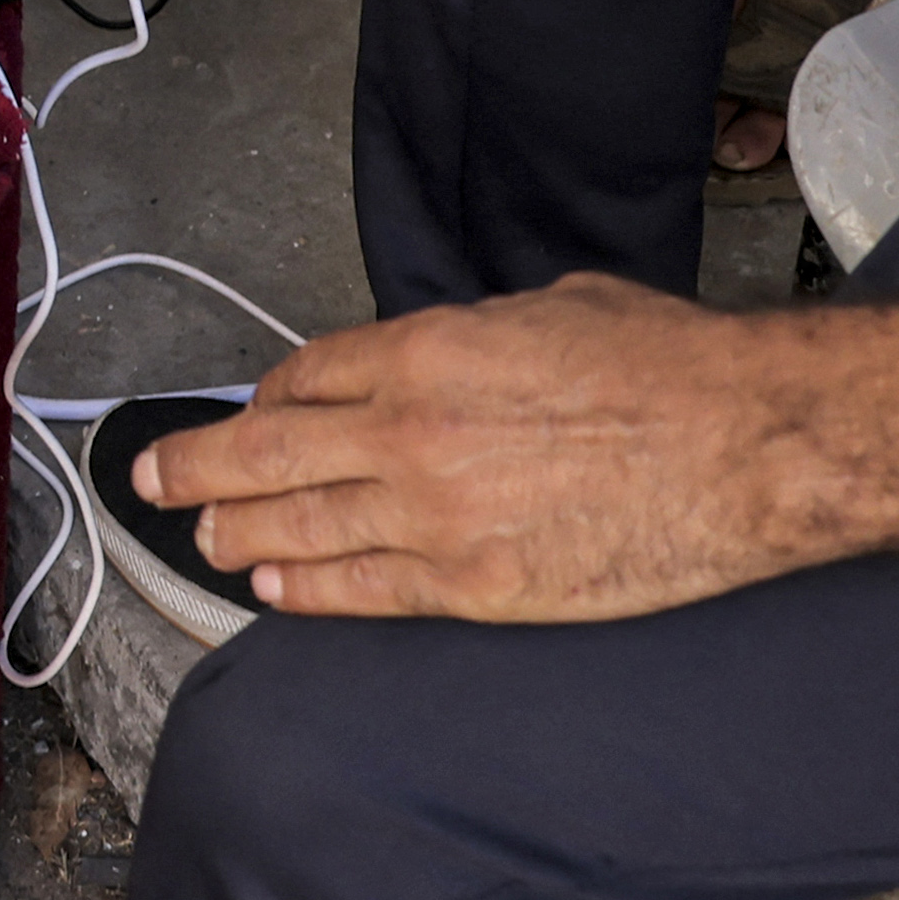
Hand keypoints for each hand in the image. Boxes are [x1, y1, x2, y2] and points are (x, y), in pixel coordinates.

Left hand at [136, 276, 839, 619]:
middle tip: (150, 476)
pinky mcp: (475, 586)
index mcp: (423, 349)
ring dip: (233, 532)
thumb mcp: (553, 307)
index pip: (303, 376)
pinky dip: (305, 592)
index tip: (249, 411)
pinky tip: (270, 589)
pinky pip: (361, 593)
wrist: (748, 444)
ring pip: (295, 527)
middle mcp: (407, 430)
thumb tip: (464, 348)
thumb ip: (480, 333)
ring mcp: (434, 514)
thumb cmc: (670, 368)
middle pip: (266, 451)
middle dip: (197, 466)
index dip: (265, 399)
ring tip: (197, 537)